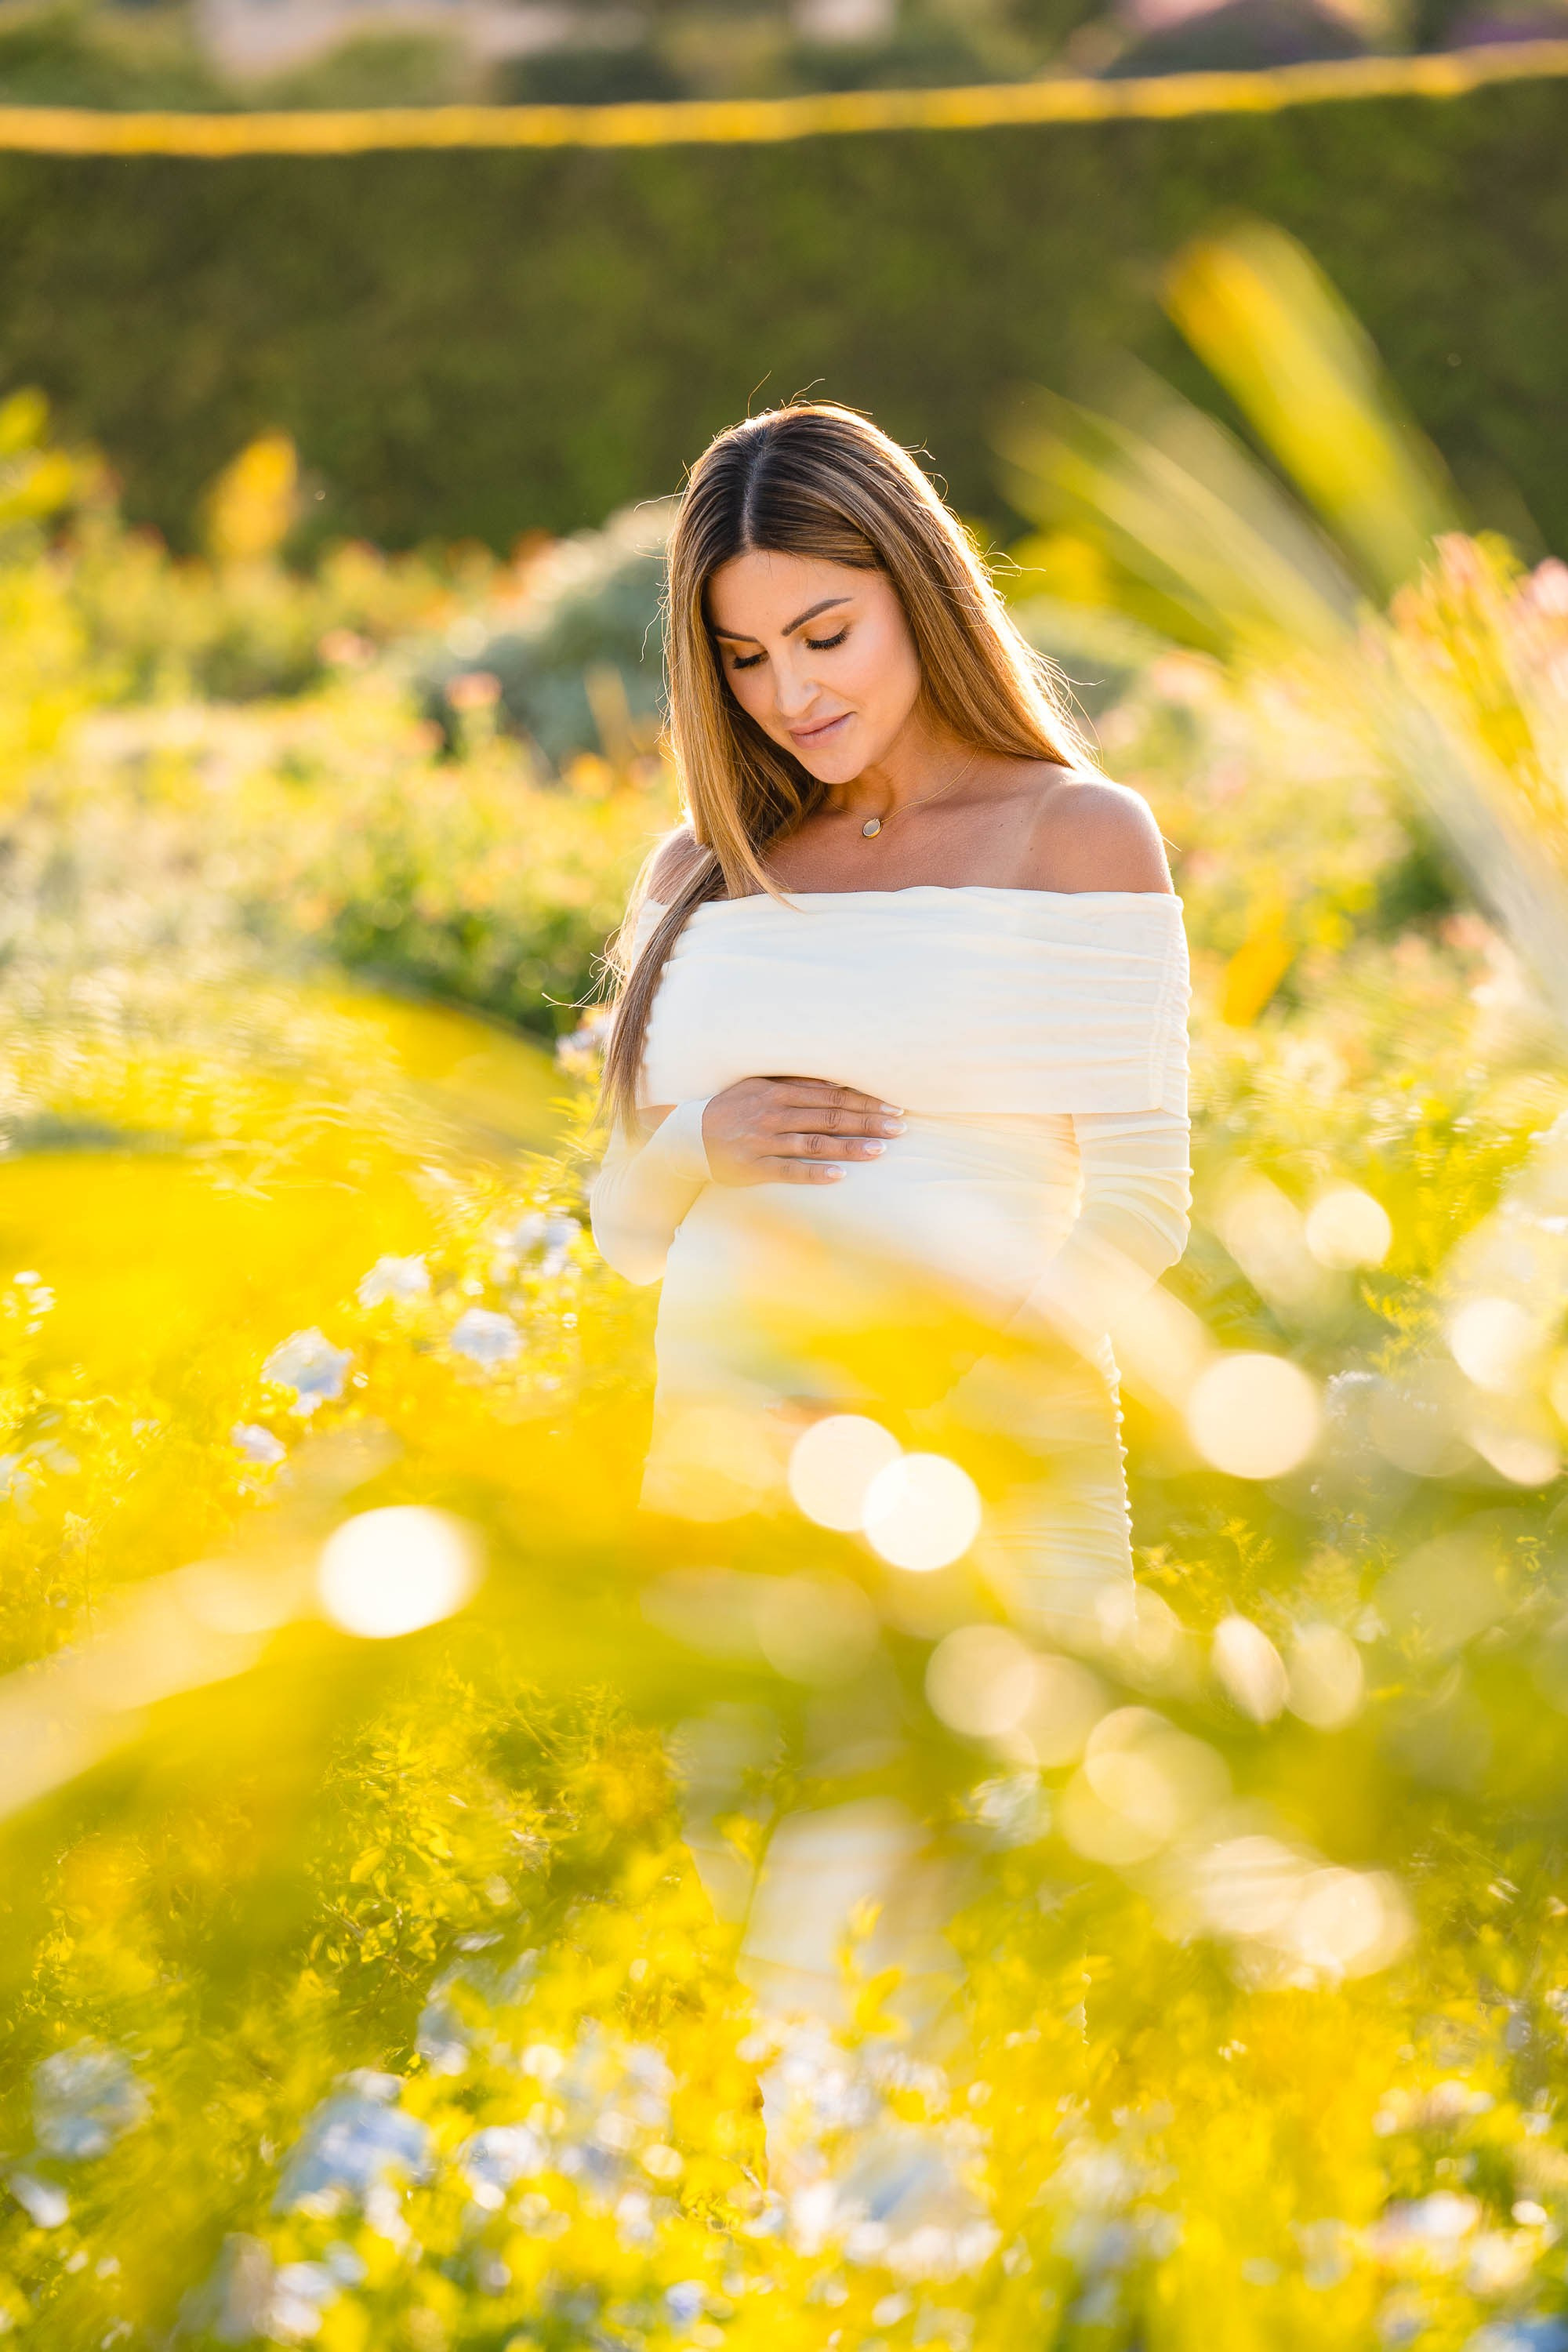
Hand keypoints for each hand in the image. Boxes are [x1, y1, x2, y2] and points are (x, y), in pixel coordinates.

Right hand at [700, 1077, 904, 1187]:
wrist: (689, 1135)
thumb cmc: (732, 1108)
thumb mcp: (760, 1087)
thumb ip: (795, 1084)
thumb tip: (835, 1082)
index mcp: (779, 1093)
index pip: (831, 1096)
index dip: (864, 1101)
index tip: (893, 1107)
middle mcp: (774, 1115)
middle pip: (830, 1117)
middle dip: (867, 1122)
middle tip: (900, 1127)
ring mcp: (765, 1141)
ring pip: (815, 1143)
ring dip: (850, 1146)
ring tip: (880, 1151)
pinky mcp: (755, 1167)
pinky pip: (790, 1170)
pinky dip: (815, 1173)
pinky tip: (840, 1176)